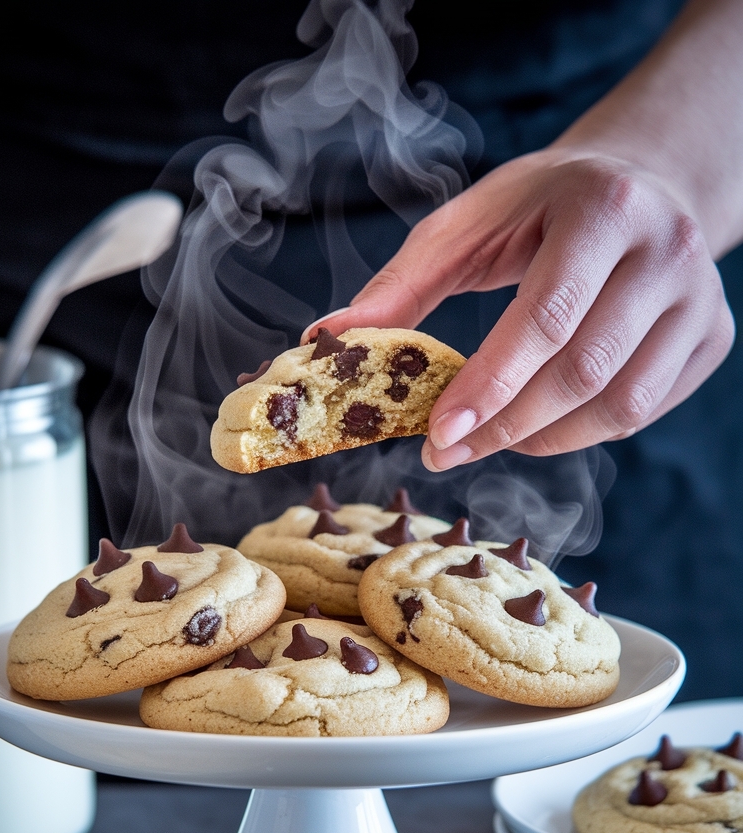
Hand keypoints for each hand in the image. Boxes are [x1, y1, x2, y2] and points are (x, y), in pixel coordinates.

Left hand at [308, 149, 734, 470]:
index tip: (439, 434)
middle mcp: (667, 252)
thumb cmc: (541, 209)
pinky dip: (583, 432)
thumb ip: (402, 284)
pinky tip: (542, 421)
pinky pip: (641, 413)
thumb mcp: (470, 223)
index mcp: (604, 208)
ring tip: (492, 437)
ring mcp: (700, 300)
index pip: (547, 317)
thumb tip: (326, 338)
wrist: (642, 184)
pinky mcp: (712, 339)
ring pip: (620, 406)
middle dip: (506, 426)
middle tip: (447, 452)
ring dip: (543, 439)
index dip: (491, 384)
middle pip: (584, 371)